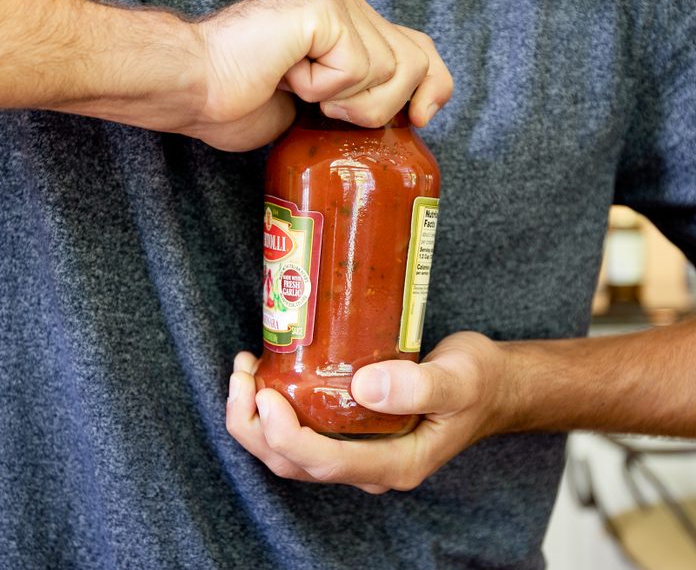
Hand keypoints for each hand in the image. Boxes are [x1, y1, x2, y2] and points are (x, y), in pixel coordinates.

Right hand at [189, 0, 452, 150]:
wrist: (191, 88)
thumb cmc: (239, 99)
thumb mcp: (318, 103)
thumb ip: (359, 91)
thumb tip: (409, 111)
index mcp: (346, 17)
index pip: (419, 45)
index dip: (433, 85)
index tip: (421, 118)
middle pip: (415, 61)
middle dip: (381, 106)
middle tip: (327, 110)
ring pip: (390, 70)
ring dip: (347, 103)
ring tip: (300, 90)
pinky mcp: (321, 8)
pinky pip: (355, 68)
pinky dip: (322, 89)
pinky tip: (288, 76)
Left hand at [225, 332, 509, 493]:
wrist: (492, 386)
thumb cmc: (479, 381)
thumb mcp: (460, 378)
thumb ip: (420, 386)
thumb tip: (365, 388)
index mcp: (397, 464)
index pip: (327, 464)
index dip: (287, 435)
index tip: (265, 393)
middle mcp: (372, 466)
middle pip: (297, 465)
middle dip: (257, 427)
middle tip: (242, 376)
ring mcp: (360, 451)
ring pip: (293, 453)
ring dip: (258, 420)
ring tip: (245, 372)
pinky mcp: (353, 431)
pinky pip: (304, 431)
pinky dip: (277, 410)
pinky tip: (268, 375)